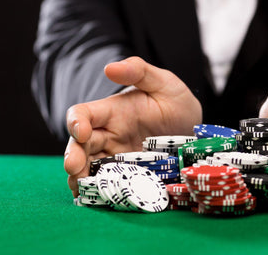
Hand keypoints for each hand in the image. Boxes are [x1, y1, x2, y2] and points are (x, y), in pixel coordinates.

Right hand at [64, 57, 201, 195]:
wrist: (193, 130)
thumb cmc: (175, 102)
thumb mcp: (164, 83)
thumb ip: (139, 72)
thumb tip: (109, 68)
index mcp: (112, 112)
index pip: (83, 114)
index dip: (76, 122)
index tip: (82, 131)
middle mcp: (109, 135)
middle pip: (80, 145)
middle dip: (73, 156)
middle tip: (74, 168)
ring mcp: (117, 157)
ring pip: (90, 167)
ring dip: (81, 178)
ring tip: (81, 189)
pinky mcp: (129, 175)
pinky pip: (109, 183)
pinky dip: (99, 191)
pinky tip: (96, 199)